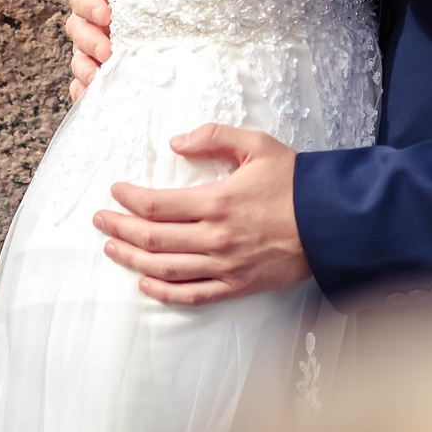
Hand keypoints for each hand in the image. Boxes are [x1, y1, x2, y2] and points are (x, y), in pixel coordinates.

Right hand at [65, 0, 110, 101]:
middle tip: (107, 50)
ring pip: (77, 57)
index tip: (106, 14)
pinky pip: (82, 81)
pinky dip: (82, 90)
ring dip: (84, 69)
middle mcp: (89, 19)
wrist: (172, 4)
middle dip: (90, 41)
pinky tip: (90, 97)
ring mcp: (92, 45)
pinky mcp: (98, 66)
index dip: (89, 5)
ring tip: (98, 78)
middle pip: (76, 29)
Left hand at [95, 124, 308, 306]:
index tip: (115, 192)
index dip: (129, 199)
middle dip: (119, 228)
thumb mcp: (258, 145)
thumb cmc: (296, 181)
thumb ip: (214, 137)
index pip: (157, 205)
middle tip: (100, 220)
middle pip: (152, 238)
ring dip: (132, 258)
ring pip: (165, 268)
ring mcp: (225, 266)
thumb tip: (175, 143)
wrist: (331, 221)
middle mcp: (215, 238)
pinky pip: (192, 295)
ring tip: (112, 248)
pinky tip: (145, 283)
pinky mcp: (237, 285)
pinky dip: (163, 292)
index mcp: (217, 201)